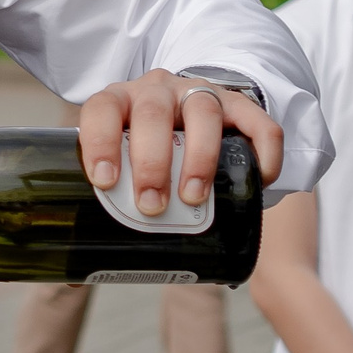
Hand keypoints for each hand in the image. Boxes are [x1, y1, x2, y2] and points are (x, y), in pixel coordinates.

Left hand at [79, 69, 283, 215]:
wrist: (188, 119)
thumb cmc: (146, 151)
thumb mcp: (125, 161)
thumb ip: (115, 193)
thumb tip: (90, 261)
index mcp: (120, 103)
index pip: (102, 110)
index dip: (100, 143)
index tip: (106, 181)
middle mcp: (157, 91)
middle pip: (152, 115)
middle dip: (151, 163)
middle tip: (151, 204)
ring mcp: (197, 93)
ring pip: (202, 111)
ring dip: (198, 157)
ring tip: (193, 197)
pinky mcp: (237, 103)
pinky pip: (257, 120)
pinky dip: (262, 149)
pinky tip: (260, 178)